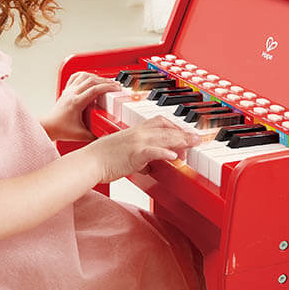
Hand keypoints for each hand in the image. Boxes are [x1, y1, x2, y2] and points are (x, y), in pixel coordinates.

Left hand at [41, 71, 121, 141]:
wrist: (48, 127)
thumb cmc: (61, 129)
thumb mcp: (82, 135)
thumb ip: (96, 135)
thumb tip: (109, 133)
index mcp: (76, 103)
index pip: (94, 89)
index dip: (108, 87)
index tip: (116, 88)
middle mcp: (72, 94)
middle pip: (91, 80)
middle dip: (106, 81)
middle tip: (115, 85)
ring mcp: (69, 90)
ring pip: (84, 75)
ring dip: (97, 76)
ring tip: (106, 81)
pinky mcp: (67, 90)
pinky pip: (76, 76)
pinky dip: (86, 74)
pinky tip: (91, 77)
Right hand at [87, 116, 202, 182]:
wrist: (90, 162)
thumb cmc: (103, 159)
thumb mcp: (125, 155)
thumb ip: (139, 159)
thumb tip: (148, 167)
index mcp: (135, 131)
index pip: (160, 122)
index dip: (175, 126)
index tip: (186, 132)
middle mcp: (138, 133)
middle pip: (166, 128)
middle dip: (185, 133)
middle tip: (198, 138)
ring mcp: (136, 142)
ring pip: (164, 137)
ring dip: (181, 140)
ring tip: (194, 143)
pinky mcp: (134, 154)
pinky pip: (152, 151)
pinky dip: (164, 152)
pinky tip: (174, 155)